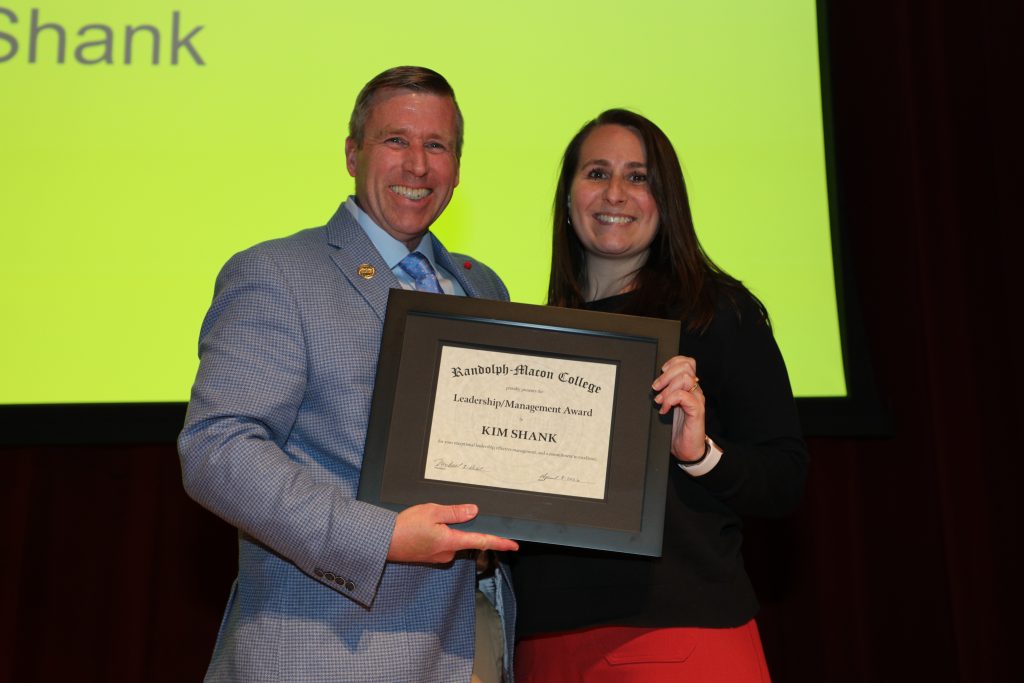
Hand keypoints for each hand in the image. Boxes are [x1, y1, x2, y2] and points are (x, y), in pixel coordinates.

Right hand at [387, 503, 518, 563]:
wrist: (383, 542)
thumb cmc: (405, 527)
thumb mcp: (432, 511)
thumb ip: (455, 512)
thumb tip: (474, 511)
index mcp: (451, 542)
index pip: (482, 542)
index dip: (500, 542)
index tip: (514, 545)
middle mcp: (447, 553)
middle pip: (465, 538)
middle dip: (460, 526)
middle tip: (443, 515)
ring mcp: (438, 556)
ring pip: (452, 539)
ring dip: (447, 529)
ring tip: (427, 519)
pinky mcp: (430, 556)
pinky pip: (442, 543)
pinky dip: (439, 534)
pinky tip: (425, 527)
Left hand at [651, 355, 705, 461]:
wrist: (687, 450)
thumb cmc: (677, 429)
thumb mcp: (668, 406)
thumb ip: (665, 393)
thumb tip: (653, 383)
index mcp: (688, 387)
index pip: (687, 363)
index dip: (673, 362)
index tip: (661, 372)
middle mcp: (695, 391)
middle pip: (686, 367)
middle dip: (666, 375)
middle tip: (656, 388)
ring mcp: (697, 400)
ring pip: (686, 378)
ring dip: (668, 388)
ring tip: (660, 400)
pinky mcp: (696, 411)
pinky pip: (684, 396)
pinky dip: (670, 400)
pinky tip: (665, 409)